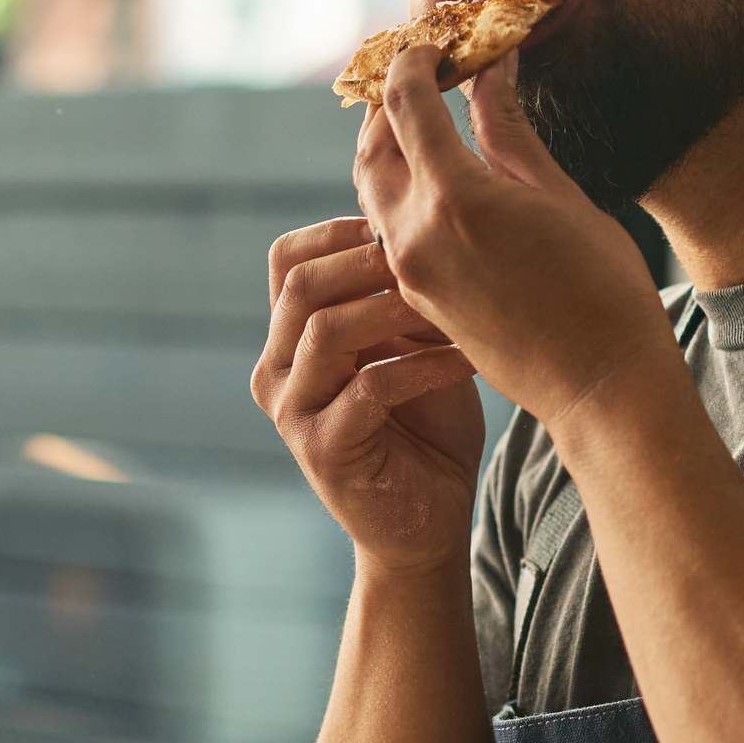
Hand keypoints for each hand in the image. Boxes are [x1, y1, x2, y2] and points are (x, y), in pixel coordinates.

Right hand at [251, 214, 486, 572]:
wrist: (428, 523)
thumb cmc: (427, 426)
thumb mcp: (411, 346)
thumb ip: (399, 295)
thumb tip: (422, 219)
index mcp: (289, 339)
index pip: (287, 259)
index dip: (341, 230)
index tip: (404, 223)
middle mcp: (277, 371)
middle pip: (300, 285)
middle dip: (368, 259)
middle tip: (433, 251)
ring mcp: (293, 413)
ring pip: (325, 331)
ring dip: (395, 308)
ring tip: (451, 301)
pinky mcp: (323, 451)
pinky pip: (368, 389)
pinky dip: (423, 367)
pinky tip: (467, 360)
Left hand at [355, 44, 685, 442]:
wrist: (602, 387)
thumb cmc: (604, 291)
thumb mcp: (561, 196)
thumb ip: (510, 131)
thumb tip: (492, 67)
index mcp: (455, 197)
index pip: (406, 101)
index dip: (417, 58)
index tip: (439, 41)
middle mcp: (415, 234)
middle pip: (370, 145)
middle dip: (389, 101)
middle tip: (422, 74)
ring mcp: (411, 272)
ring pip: (370, 191)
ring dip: (388, 148)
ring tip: (426, 124)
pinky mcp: (418, 299)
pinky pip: (387, 230)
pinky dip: (399, 193)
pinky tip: (439, 183)